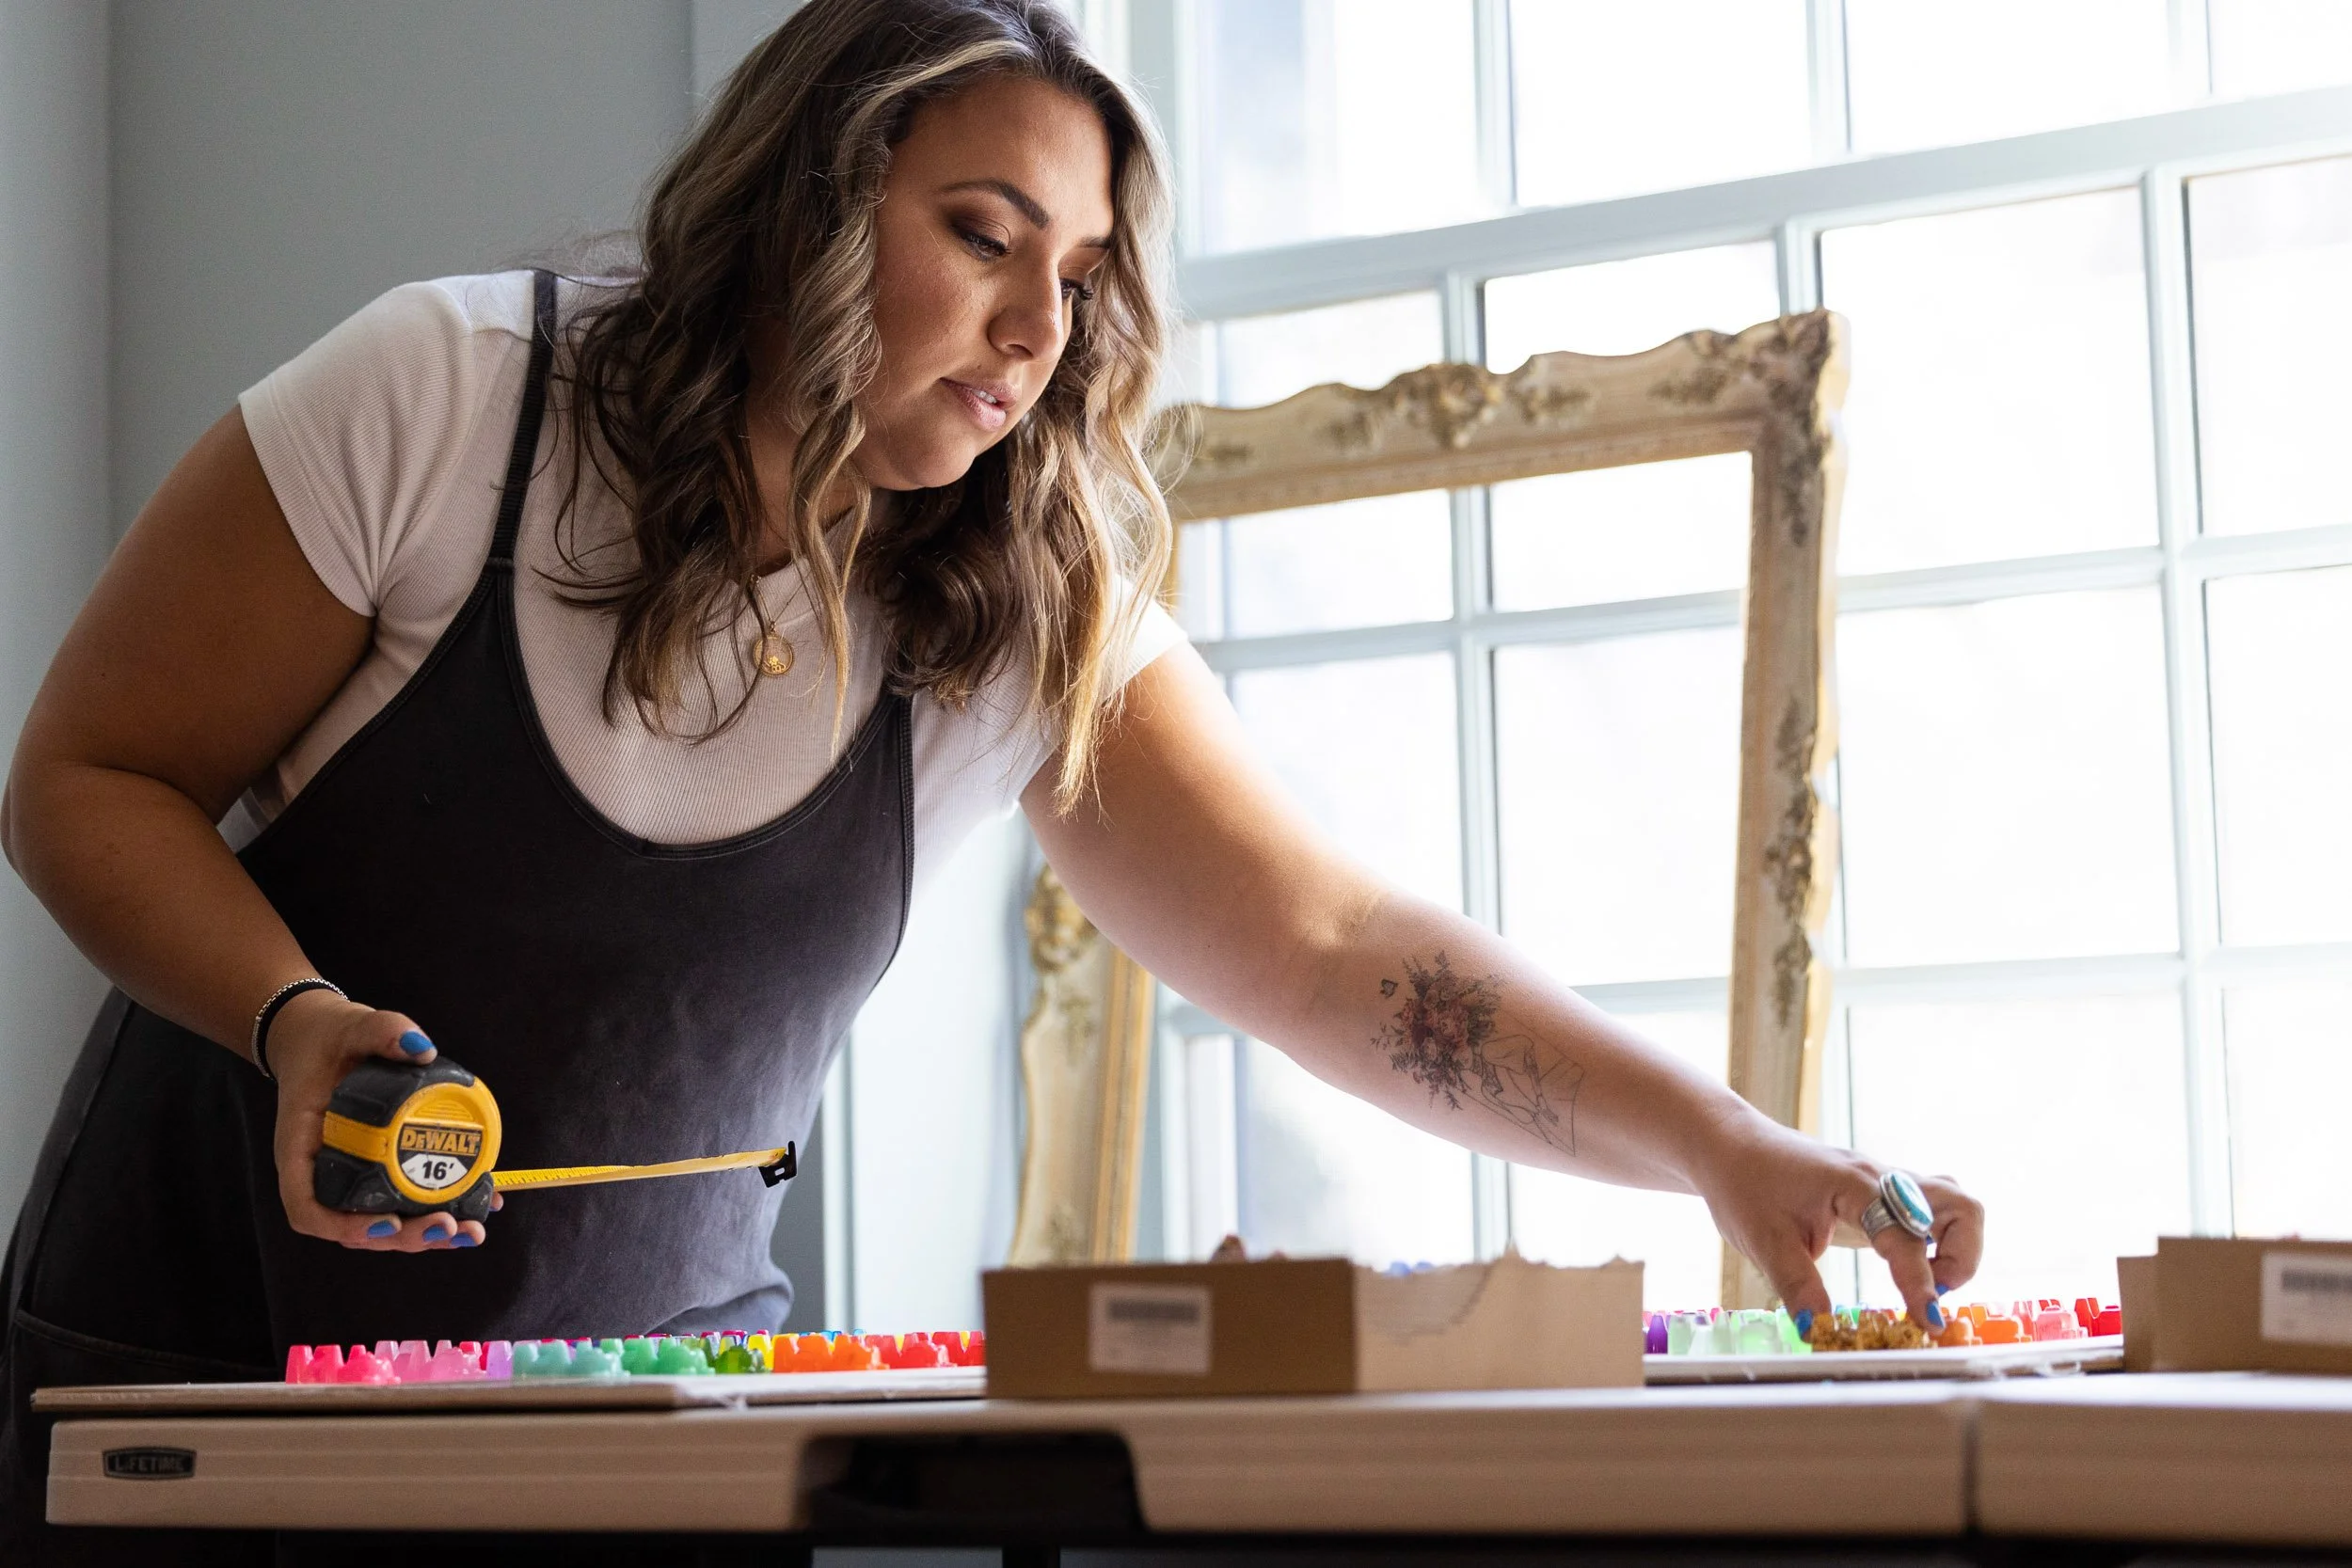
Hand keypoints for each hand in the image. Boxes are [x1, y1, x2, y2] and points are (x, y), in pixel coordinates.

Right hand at [265, 991, 494, 1251]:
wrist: (323, 1041)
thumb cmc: (329, 1040)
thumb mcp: (351, 1027)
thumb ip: (382, 1031)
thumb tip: (422, 1048)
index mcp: (300, 1149)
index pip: (308, 1208)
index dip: (346, 1227)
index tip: (389, 1224)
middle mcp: (323, 1173)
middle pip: (354, 1226)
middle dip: (404, 1237)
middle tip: (449, 1227)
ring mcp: (351, 1176)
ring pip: (382, 1221)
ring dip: (425, 1236)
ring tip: (471, 1231)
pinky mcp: (377, 1170)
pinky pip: (403, 1200)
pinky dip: (440, 1207)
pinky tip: (484, 1202)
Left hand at [1694, 1113, 1982, 1333]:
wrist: (1729, 1145)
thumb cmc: (1744, 1185)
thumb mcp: (1764, 1242)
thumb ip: (1797, 1287)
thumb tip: (1821, 1332)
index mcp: (1854, 1185)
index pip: (1906, 1235)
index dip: (1919, 1282)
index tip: (1929, 1322)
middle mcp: (1882, 1178)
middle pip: (1961, 1206)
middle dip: (1962, 1258)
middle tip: (1930, 1293)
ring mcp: (1886, 1182)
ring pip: (1955, 1204)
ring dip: (1956, 1247)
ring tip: (1923, 1283)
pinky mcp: (1883, 1193)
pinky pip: (1933, 1209)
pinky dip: (1939, 1241)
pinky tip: (1909, 1267)